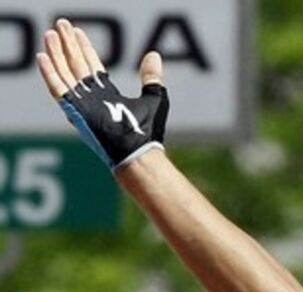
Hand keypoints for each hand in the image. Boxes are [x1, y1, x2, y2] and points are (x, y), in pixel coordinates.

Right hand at [36, 18, 168, 170]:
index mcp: (107, 96)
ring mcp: (82, 104)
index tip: (78, 33)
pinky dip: (50, 74)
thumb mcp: (155, 98)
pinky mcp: (76, 111)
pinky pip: (59, 90)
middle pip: (76, 66)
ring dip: (56, 54)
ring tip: (51, 34)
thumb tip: (154, 55)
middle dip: (68, 46)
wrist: (139, 152)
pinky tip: (43, 58)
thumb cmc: (148, 132)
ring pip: (65, 74)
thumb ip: (151, 77)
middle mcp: (92, 99)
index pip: (91, 67)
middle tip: (61, 25)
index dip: (84, 49)